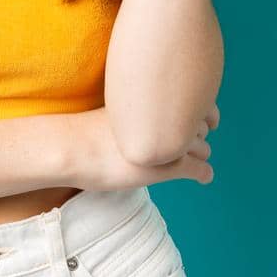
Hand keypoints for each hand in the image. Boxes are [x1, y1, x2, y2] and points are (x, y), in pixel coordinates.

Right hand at [64, 103, 219, 189]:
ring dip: (200, 154)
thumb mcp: (118, 112)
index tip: (186, 121)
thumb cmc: (86, 130)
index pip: (192, 101)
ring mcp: (169, 143)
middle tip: (186, 143)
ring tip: (193, 160)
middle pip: (199, 125)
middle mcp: (166, 117)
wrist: (72, 148)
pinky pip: (200, 170)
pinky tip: (203, 177)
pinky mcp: (168, 167)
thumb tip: (145, 113)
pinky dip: (204, 174)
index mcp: (154, 100)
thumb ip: (136, 110)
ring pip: (203, 148)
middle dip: (196, 134)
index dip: (194, 112)